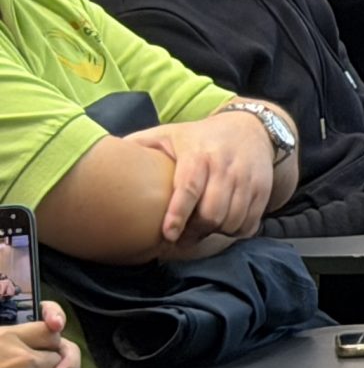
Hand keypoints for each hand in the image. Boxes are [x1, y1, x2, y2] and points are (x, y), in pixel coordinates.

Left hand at [137, 111, 281, 243]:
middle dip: (196, 232)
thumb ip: (139, 144)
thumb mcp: (169, 133)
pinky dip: (236, 231)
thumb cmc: (201, 137)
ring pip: (233, 220)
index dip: (178, 214)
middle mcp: (226, 167)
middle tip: (182, 239)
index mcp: (199, 154)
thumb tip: (97, 156)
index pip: (189, 187)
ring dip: (216, 233)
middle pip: (213, 213)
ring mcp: (247, 179)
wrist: (252, 128)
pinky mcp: (263, 189)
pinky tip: (225, 225)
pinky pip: (250, 222)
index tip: (168, 235)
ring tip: (202, 231)